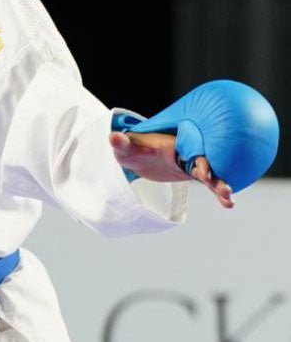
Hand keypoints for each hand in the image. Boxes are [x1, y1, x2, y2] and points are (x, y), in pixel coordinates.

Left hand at [109, 130, 234, 208]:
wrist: (138, 153)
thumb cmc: (133, 147)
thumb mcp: (127, 147)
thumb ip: (122, 143)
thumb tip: (112, 137)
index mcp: (176, 143)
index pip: (191, 151)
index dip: (199, 161)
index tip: (205, 173)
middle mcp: (188, 152)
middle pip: (206, 162)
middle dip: (216, 176)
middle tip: (227, 189)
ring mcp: (191, 163)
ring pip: (210, 175)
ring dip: (220, 186)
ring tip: (230, 200)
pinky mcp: (192, 173)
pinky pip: (208, 183)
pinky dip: (217, 192)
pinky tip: (229, 205)